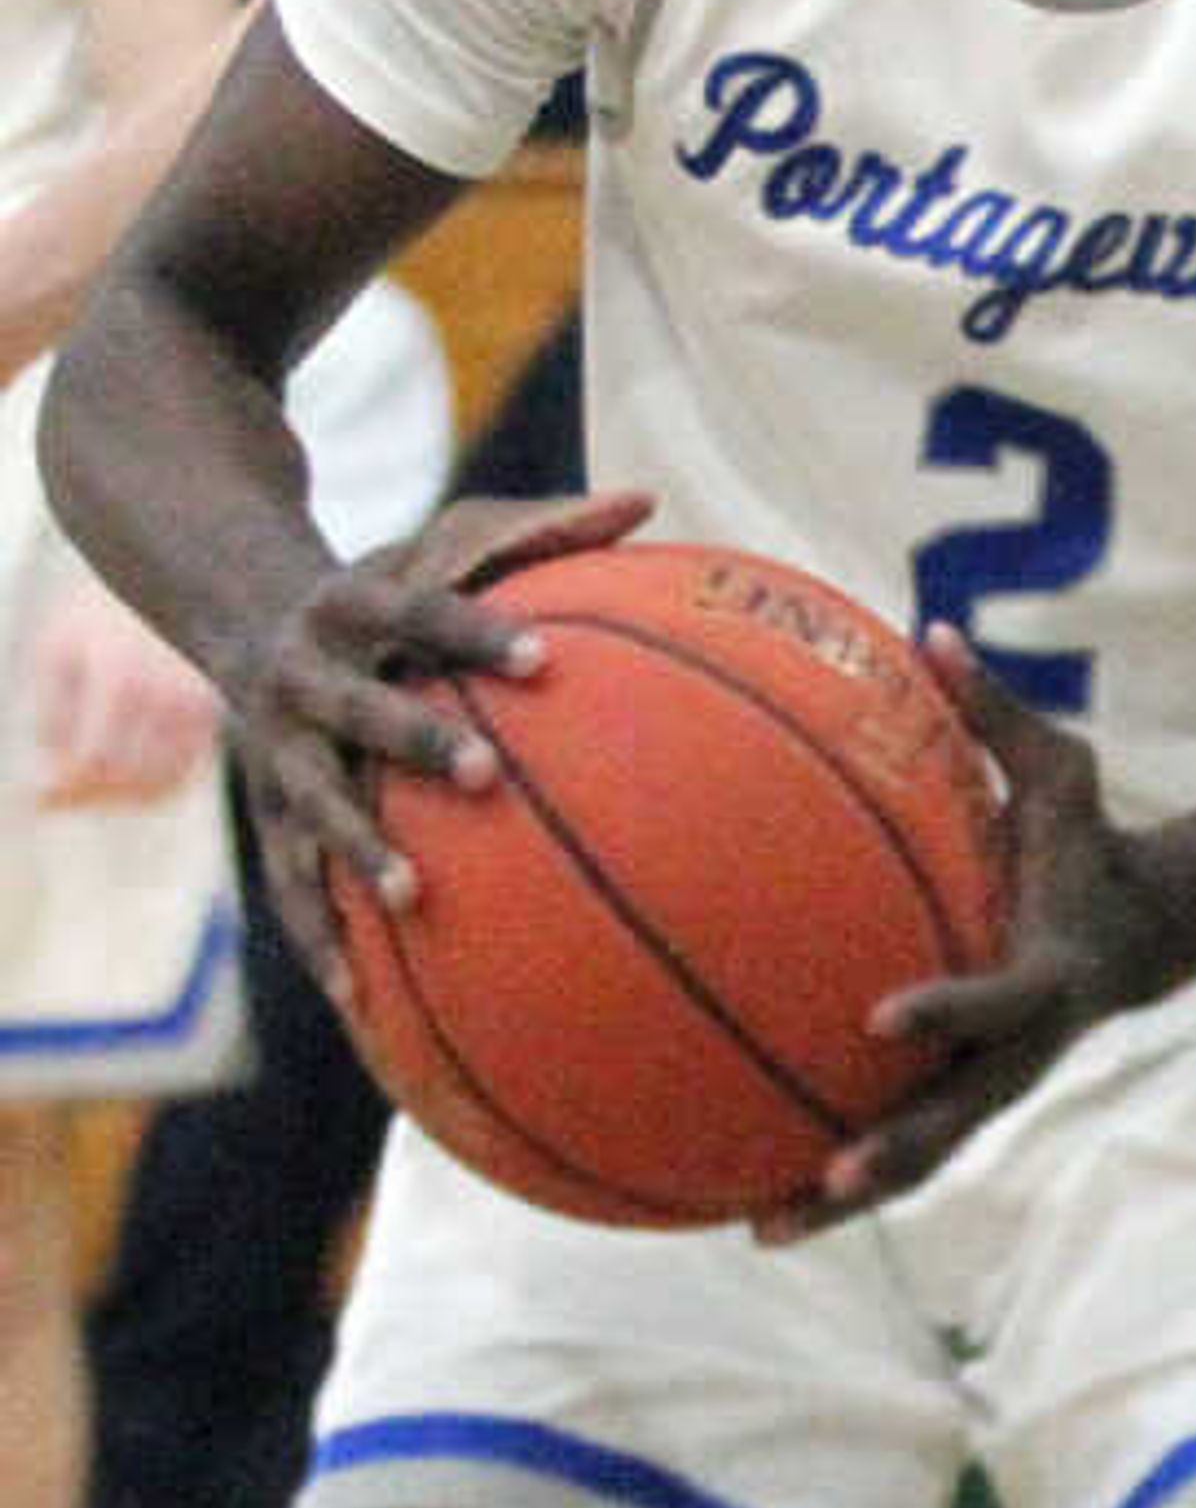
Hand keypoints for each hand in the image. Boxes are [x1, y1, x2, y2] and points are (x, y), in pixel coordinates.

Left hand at [25, 575, 217, 806]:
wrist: (175, 572)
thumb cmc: (100, 612)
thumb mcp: (59, 650)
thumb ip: (51, 713)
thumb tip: (53, 777)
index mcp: (120, 673)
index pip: (93, 758)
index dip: (64, 787)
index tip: (38, 796)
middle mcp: (167, 692)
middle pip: (129, 779)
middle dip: (89, 797)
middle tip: (59, 796)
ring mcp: (200, 703)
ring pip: (163, 784)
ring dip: (122, 799)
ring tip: (89, 788)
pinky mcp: (217, 711)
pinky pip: (187, 773)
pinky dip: (155, 788)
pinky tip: (125, 779)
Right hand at [231, 483, 656, 995]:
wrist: (234, 605)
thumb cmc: (383, 585)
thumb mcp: (442, 541)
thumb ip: (540, 528)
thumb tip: (647, 498)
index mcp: (351, 605)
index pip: (421, 614)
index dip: (479, 633)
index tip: (546, 660)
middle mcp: (302, 678)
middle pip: (358, 711)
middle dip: (414, 741)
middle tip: (483, 776)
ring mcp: (272, 752)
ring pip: (311, 806)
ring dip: (356, 852)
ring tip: (411, 900)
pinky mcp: (263, 814)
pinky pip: (289, 886)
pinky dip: (322, 943)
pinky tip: (363, 1009)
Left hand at [767, 639, 1142, 1224]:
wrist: (1143, 934)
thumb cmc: (1089, 843)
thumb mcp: (1065, 770)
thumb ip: (996, 712)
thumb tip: (930, 631)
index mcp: (1044, 976)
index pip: (996, 1002)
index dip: (946, 1010)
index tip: (882, 1016)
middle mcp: (1018, 1050)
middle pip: (959, 1117)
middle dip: (895, 1152)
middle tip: (831, 1172)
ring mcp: (991, 1086)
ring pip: (921, 1157)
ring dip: (849, 1197)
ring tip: (767, 1227)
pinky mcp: (963, 1097)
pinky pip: (897, 1146)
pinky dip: (833, 1179)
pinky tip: (752, 1201)